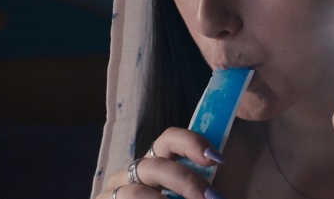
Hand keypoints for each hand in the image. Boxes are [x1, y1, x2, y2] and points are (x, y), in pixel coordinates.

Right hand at [97, 127, 226, 198]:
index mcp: (156, 165)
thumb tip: (219, 192)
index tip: (217, 160)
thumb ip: (201, 193)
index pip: (169, 140)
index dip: (192, 143)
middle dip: (187, 182)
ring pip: (136, 193)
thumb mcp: (191, 198)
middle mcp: (133, 175)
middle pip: (155, 166)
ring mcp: (114, 194)